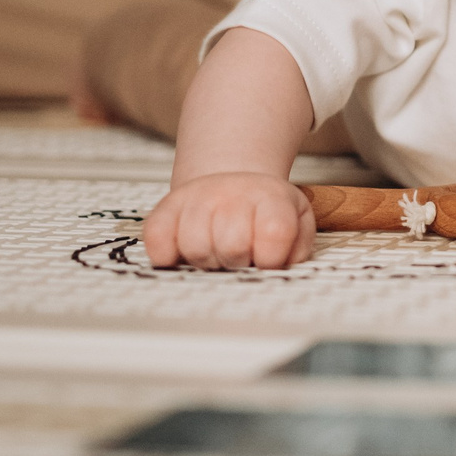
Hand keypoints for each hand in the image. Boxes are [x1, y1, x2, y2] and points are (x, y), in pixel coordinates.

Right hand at [141, 171, 314, 270]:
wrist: (232, 186)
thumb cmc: (265, 214)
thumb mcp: (298, 223)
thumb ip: (297, 249)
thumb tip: (282, 269)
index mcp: (271, 198)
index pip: (275, 232)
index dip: (271, 258)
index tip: (268, 261)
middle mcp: (232, 194)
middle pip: (232, 246)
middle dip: (239, 261)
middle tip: (242, 256)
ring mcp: (196, 199)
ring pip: (195, 247)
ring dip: (208, 260)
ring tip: (217, 252)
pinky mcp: (166, 209)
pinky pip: (157, 240)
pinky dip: (167, 256)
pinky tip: (184, 254)